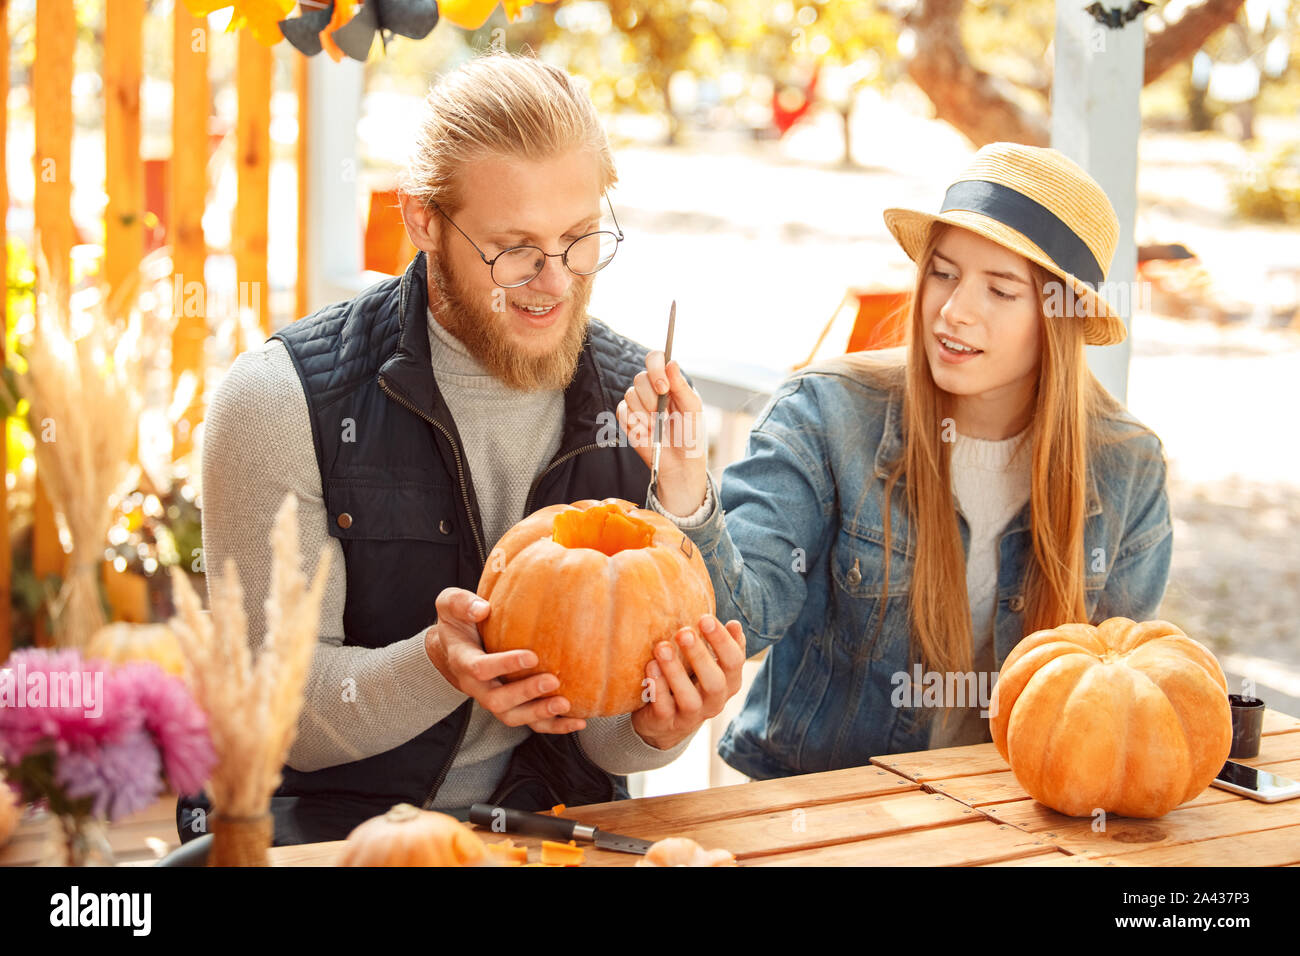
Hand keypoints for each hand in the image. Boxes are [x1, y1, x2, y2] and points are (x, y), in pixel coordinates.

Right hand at [425, 587, 585, 733]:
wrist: (456, 645)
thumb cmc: (459, 621)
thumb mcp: (451, 604)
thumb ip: (461, 604)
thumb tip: (482, 609)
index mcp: (463, 661)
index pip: (480, 669)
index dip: (505, 665)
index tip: (532, 656)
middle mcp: (477, 686)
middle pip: (497, 700)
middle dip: (526, 693)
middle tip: (552, 681)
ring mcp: (494, 698)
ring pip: (512, 717)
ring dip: (539, 713)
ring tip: (565, 704)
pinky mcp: (511, 705)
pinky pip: (530, 723)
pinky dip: (554, 725)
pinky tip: (577, 722)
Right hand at [616, 351, 708, 517]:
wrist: (680, 463)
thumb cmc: (690, 435)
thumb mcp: (692, 409)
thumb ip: (682, 386)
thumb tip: (672, 363)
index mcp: (668, 381)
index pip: (655, 359)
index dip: (655, 368)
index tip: (664, 386)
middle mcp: (651, 389)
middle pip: (639, 377)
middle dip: (651, 396)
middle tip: (662, 412)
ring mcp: (638, 404)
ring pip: (630, 394)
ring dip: (645, 412)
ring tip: (658, 425)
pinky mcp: (627, 419)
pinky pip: (622, 411)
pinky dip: (635, 422)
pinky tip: (647, 431)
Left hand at [631, 614, 746, 750]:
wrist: (665, 723)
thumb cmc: (690, 682)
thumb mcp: (710, 665)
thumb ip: (722, 646)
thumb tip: (735, 624)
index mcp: (729, 682)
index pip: (734, 661)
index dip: (722, 641)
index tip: (705, 618)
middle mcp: (714, 701)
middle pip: (715, 682)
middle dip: (700, 655)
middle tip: (684, 632)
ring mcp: (691, 715)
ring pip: (689, 699)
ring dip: (675, 672)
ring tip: (662, 647)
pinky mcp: (667, 722)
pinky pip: (663, 708)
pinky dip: (657, 687)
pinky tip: (650, 666)